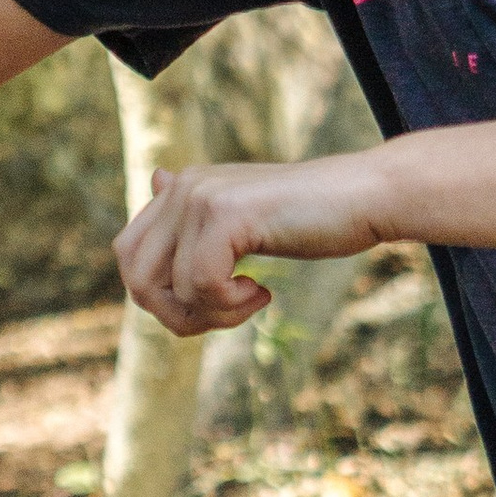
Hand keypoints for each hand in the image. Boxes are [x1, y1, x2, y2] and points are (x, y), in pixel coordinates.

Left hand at [116, 152, 391, 335]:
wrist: (366, 197)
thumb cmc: (315, 217)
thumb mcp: (246, 220)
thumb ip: (199, 214)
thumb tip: (155, 181)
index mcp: (183, 188)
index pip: (129, 255)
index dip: (163, 298)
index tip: (213, 303)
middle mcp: (184, 187)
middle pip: (135, 276)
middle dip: (176, 315)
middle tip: (227, 314)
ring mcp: (201, 197)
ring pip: (169, 289)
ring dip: (211, 315)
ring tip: (252, 302)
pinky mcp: (224, 214)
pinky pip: (201, 286)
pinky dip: (231, 306)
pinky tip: (264, 293)